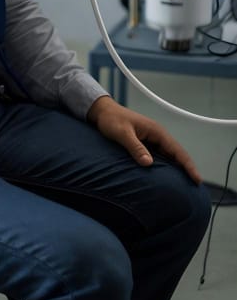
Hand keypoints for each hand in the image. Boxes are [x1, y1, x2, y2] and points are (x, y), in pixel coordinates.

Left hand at [87, 96, 201, 183]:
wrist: (103, 113)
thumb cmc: (112, 120)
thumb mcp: (122, 133)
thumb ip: (135, 147)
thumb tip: (148, 163)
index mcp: (156, 131)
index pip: (177, 150)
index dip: (188, 165)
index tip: (197, 179)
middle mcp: (157, 135)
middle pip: (176, 154)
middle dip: (187, 168)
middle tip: (196, 186)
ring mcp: (152, 140)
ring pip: (169, 156)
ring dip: (177, 168)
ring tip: (185, 185)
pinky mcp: (146, 144)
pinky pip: (159, 157)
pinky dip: (166, 166)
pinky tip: (167, 177)